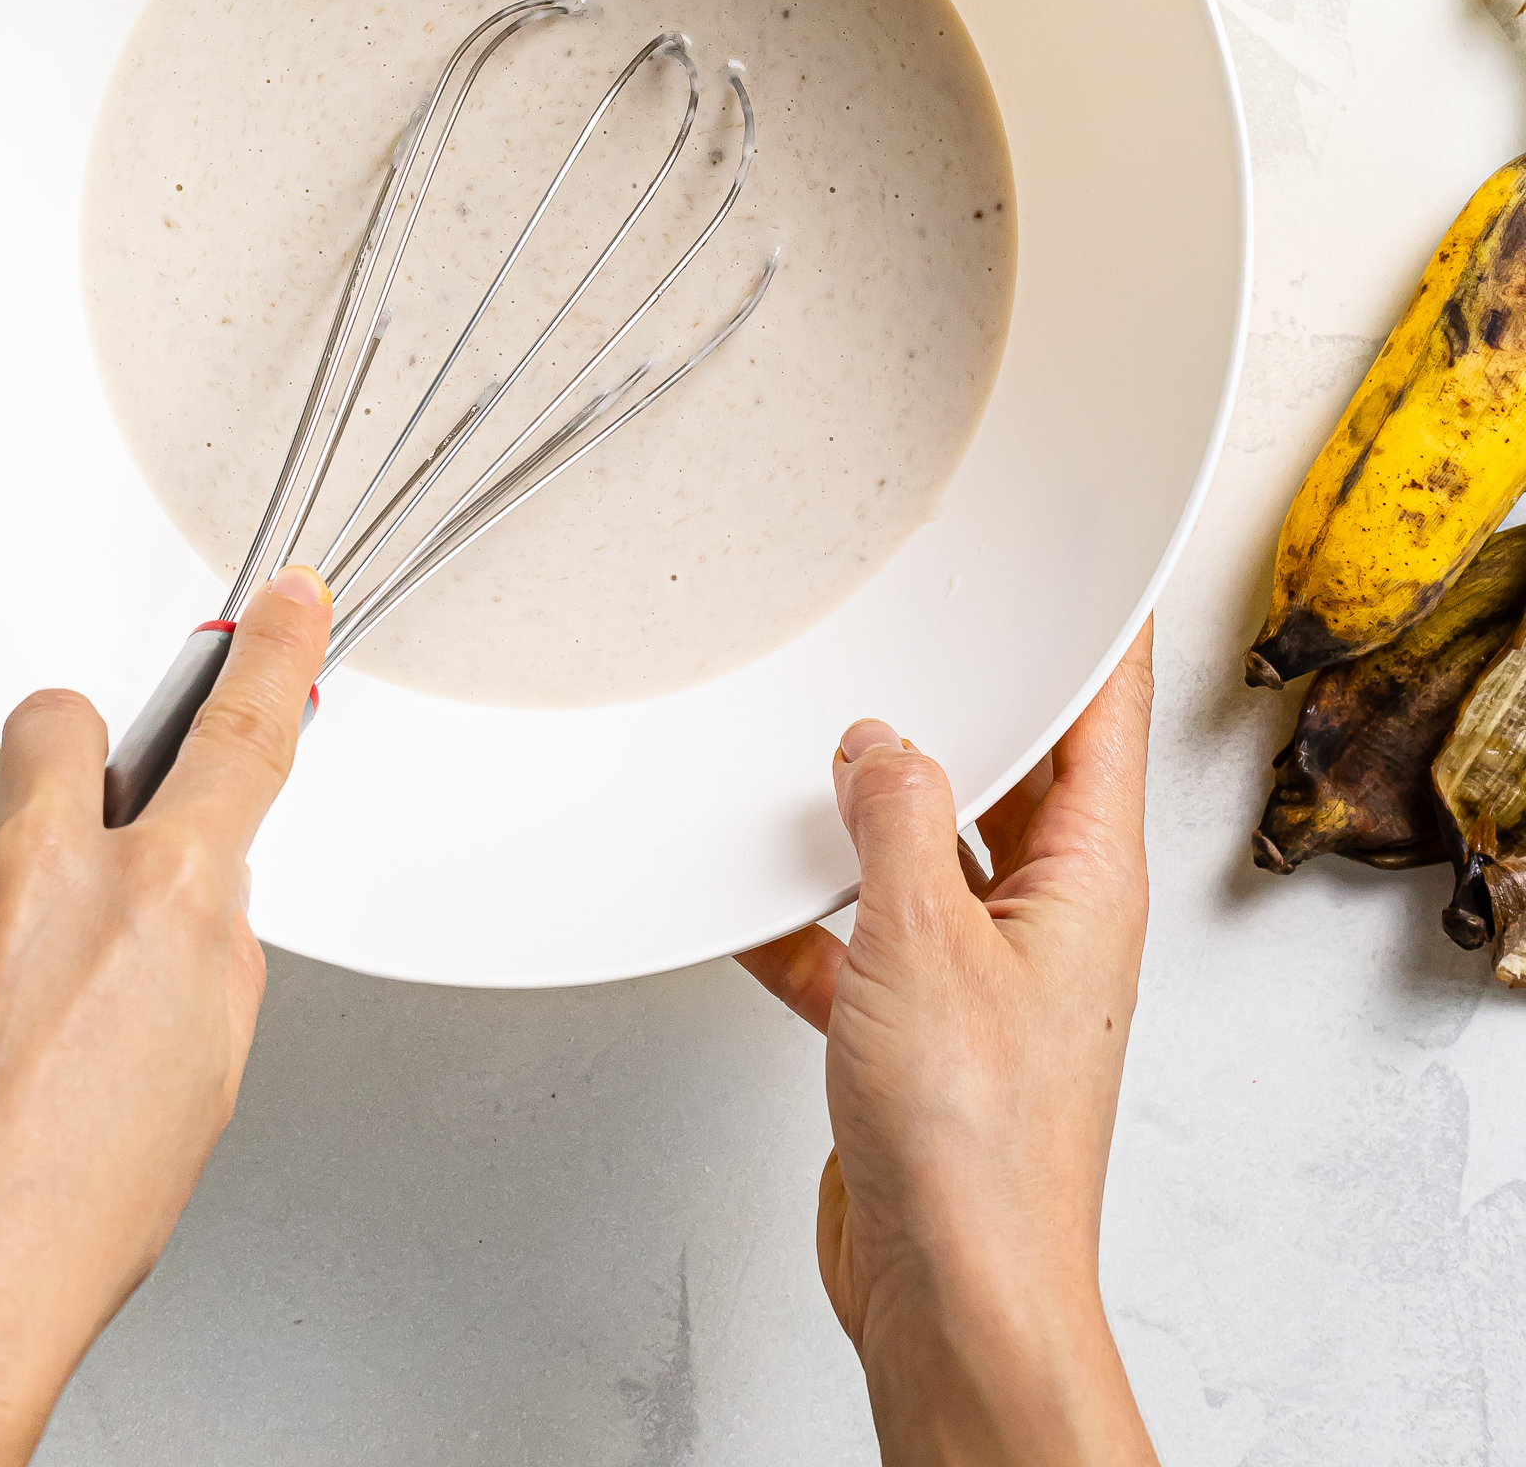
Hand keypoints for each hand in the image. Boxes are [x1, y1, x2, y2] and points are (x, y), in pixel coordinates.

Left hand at [0, 568, 331, 1466]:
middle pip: (63, 725)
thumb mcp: (202, 1079)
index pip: (241, 739)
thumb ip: (205, 951)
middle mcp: (46, 871)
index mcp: (162, 901)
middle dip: (69, 756)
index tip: (286, 601)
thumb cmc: (61, 1224)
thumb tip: (191, 895)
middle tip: (60, 845)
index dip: (275, 653)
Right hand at [739, 623, 1156, 1466]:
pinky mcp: (921, 1032)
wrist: (953, 1299)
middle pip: (1014, 778)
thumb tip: (876, 745)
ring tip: (814, 767)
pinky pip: (862, 941)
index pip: (1109, 717)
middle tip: (914, 642)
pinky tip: (754, 905)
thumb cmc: (981, 1151)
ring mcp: (985, 977)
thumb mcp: (923, 941)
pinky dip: (807, 921)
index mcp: (1089, 880)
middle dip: (960, 714)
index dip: (1098, 631)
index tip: (1081, 563)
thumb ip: (894, 821)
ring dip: (869, 819)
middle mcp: (1049, 920)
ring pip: (928, 855)